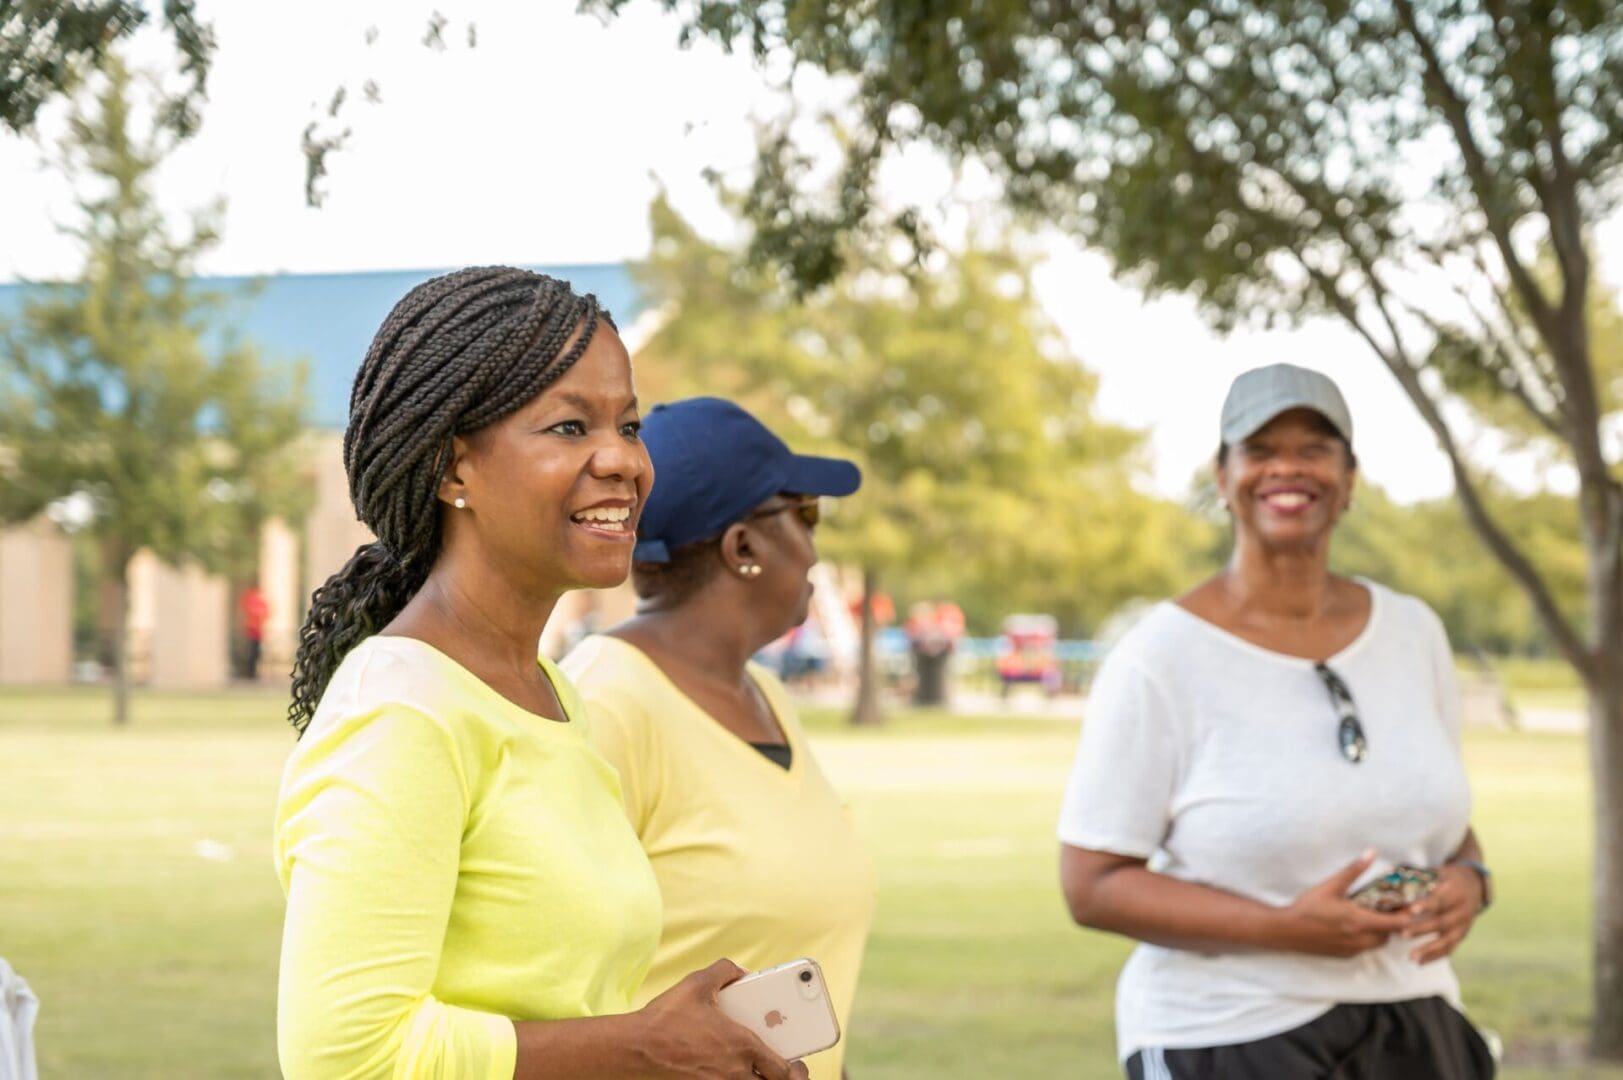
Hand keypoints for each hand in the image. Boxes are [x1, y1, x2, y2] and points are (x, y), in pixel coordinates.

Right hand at [632, 959, 809, 1079]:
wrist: (636, 1048)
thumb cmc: (667, 1017)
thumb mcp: (697, 982)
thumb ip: (725, 970)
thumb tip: (742, 972)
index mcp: (741, 1045)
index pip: (783, 1070)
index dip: (796, 1071)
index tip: (799, 1064)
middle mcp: (735, 1071)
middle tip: (787, 1072)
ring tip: (762, 1072)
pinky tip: (734, 1071)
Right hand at [1273, 850, 1414, 957]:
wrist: (1285, 931)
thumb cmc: (1308, 907)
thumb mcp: (1331, 886)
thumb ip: (1353, 870)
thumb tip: (1371, 853)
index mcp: (1360, 921)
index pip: (1396, 923)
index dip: (1408, 915)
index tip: (1414, 905)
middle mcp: (1360, 939)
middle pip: (1390, 935)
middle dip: (1394, 923)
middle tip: (1391, 908)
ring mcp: (1352, 949)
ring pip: (1378, 943)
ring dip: (1380, 932)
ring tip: (1372, 916)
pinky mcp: (1344, 955)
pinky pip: (1364, 948)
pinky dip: (1367, 938)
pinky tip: (1354, 926)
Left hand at [1402, 862, 1486, 963]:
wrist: (1473, 884)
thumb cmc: (1446, 877)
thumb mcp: (1437, 872)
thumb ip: (1418, 878)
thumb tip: (1387, 875)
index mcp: (1455, 892)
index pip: (1440, 900)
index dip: (1426, 905)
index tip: (1411, 910)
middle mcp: (1462, 910)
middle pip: (1441, 922)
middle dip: (1421, 929)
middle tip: (1402, 934)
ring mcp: (1464, 925)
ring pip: (1447, 940)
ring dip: (1429, 949)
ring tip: (1411, 957)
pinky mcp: (1462, 935)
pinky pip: (1450, 949)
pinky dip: (1435, 957)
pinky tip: (1419, 962)